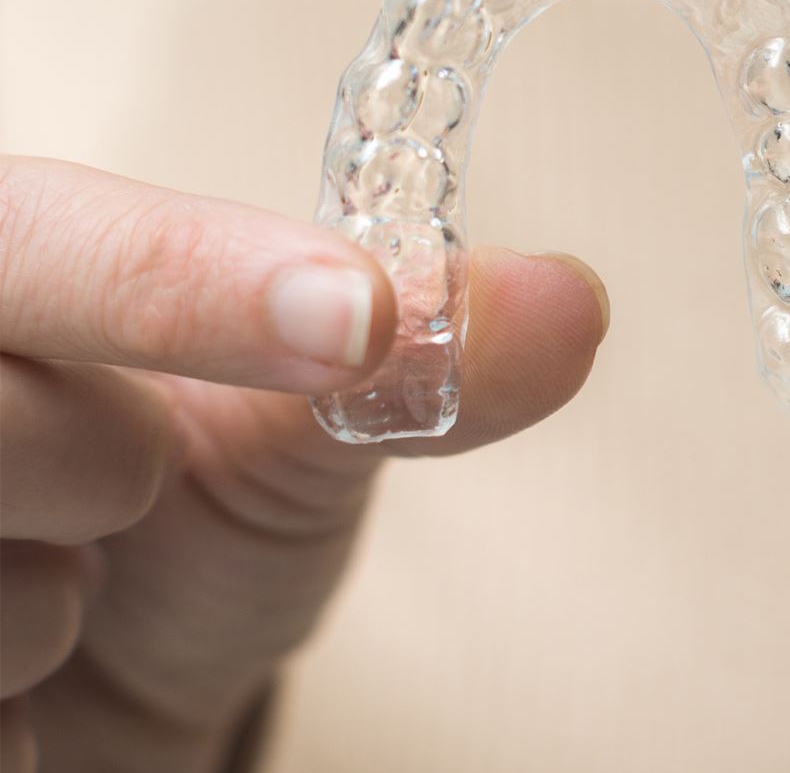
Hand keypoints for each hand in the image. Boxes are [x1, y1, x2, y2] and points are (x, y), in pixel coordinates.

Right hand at [0, 157, 609, 771]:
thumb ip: (403, 360)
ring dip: (50, 605)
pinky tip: (20, 668)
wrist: (93, 675)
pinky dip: (20, 712)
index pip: (43, 240)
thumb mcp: (297, 426)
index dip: (181, 284)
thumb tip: (571, 303)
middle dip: (97, 468)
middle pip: (0, 425)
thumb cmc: (180, 521)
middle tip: (121, 481)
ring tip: (61, 566)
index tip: (354, 322)